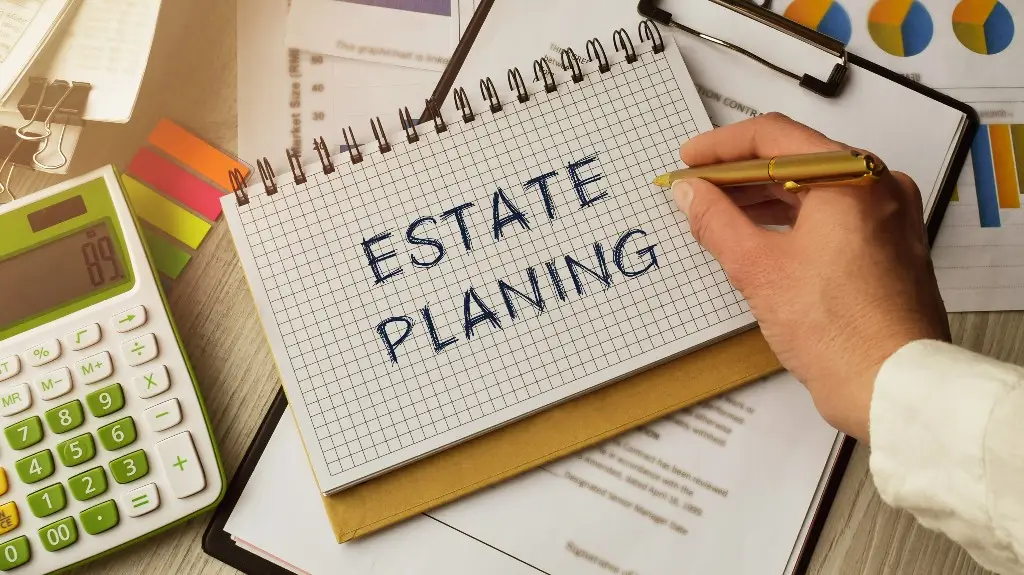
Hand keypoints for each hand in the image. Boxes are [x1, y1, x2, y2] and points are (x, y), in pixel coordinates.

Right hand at [673, 113, 949, 443]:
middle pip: (796, 160)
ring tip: (718, 214)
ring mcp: (888, 217)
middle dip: (739, 175)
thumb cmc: (838, 330)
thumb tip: (690, 192)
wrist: (893, 386)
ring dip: (763, 197)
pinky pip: (833, 216)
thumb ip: (716, 220)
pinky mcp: (888, 248)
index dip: (722, 147)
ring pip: (814, 189)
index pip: (775, 137)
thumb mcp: (758, 268)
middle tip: (696, 189)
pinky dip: (792, 219)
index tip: (689, 160)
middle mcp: (878, 186)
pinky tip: (759, 237)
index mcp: (851, 177)